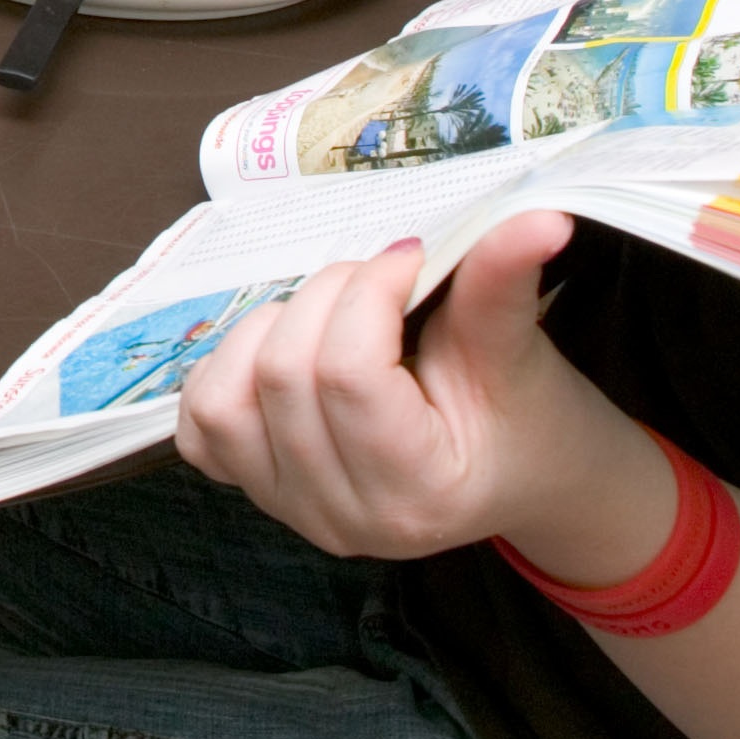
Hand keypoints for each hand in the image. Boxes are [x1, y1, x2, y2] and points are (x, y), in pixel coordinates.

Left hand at [175, 213, 673, 576]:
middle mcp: (343, 519)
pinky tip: (282, 354)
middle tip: (376, 281)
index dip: (368, 292)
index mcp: (419, 493)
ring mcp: (290, 510)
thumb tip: (540, 219)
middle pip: (283, 375)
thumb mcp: (518, 352)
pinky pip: (199, 426)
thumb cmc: (525, 418)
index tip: (408, 257)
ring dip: (268, 332)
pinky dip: (225, 373)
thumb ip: (503, 285)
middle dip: (324, 298)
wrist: (523, 474)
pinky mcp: (254, 490)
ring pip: (224, 399)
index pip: (348, 374)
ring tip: (330, 318)